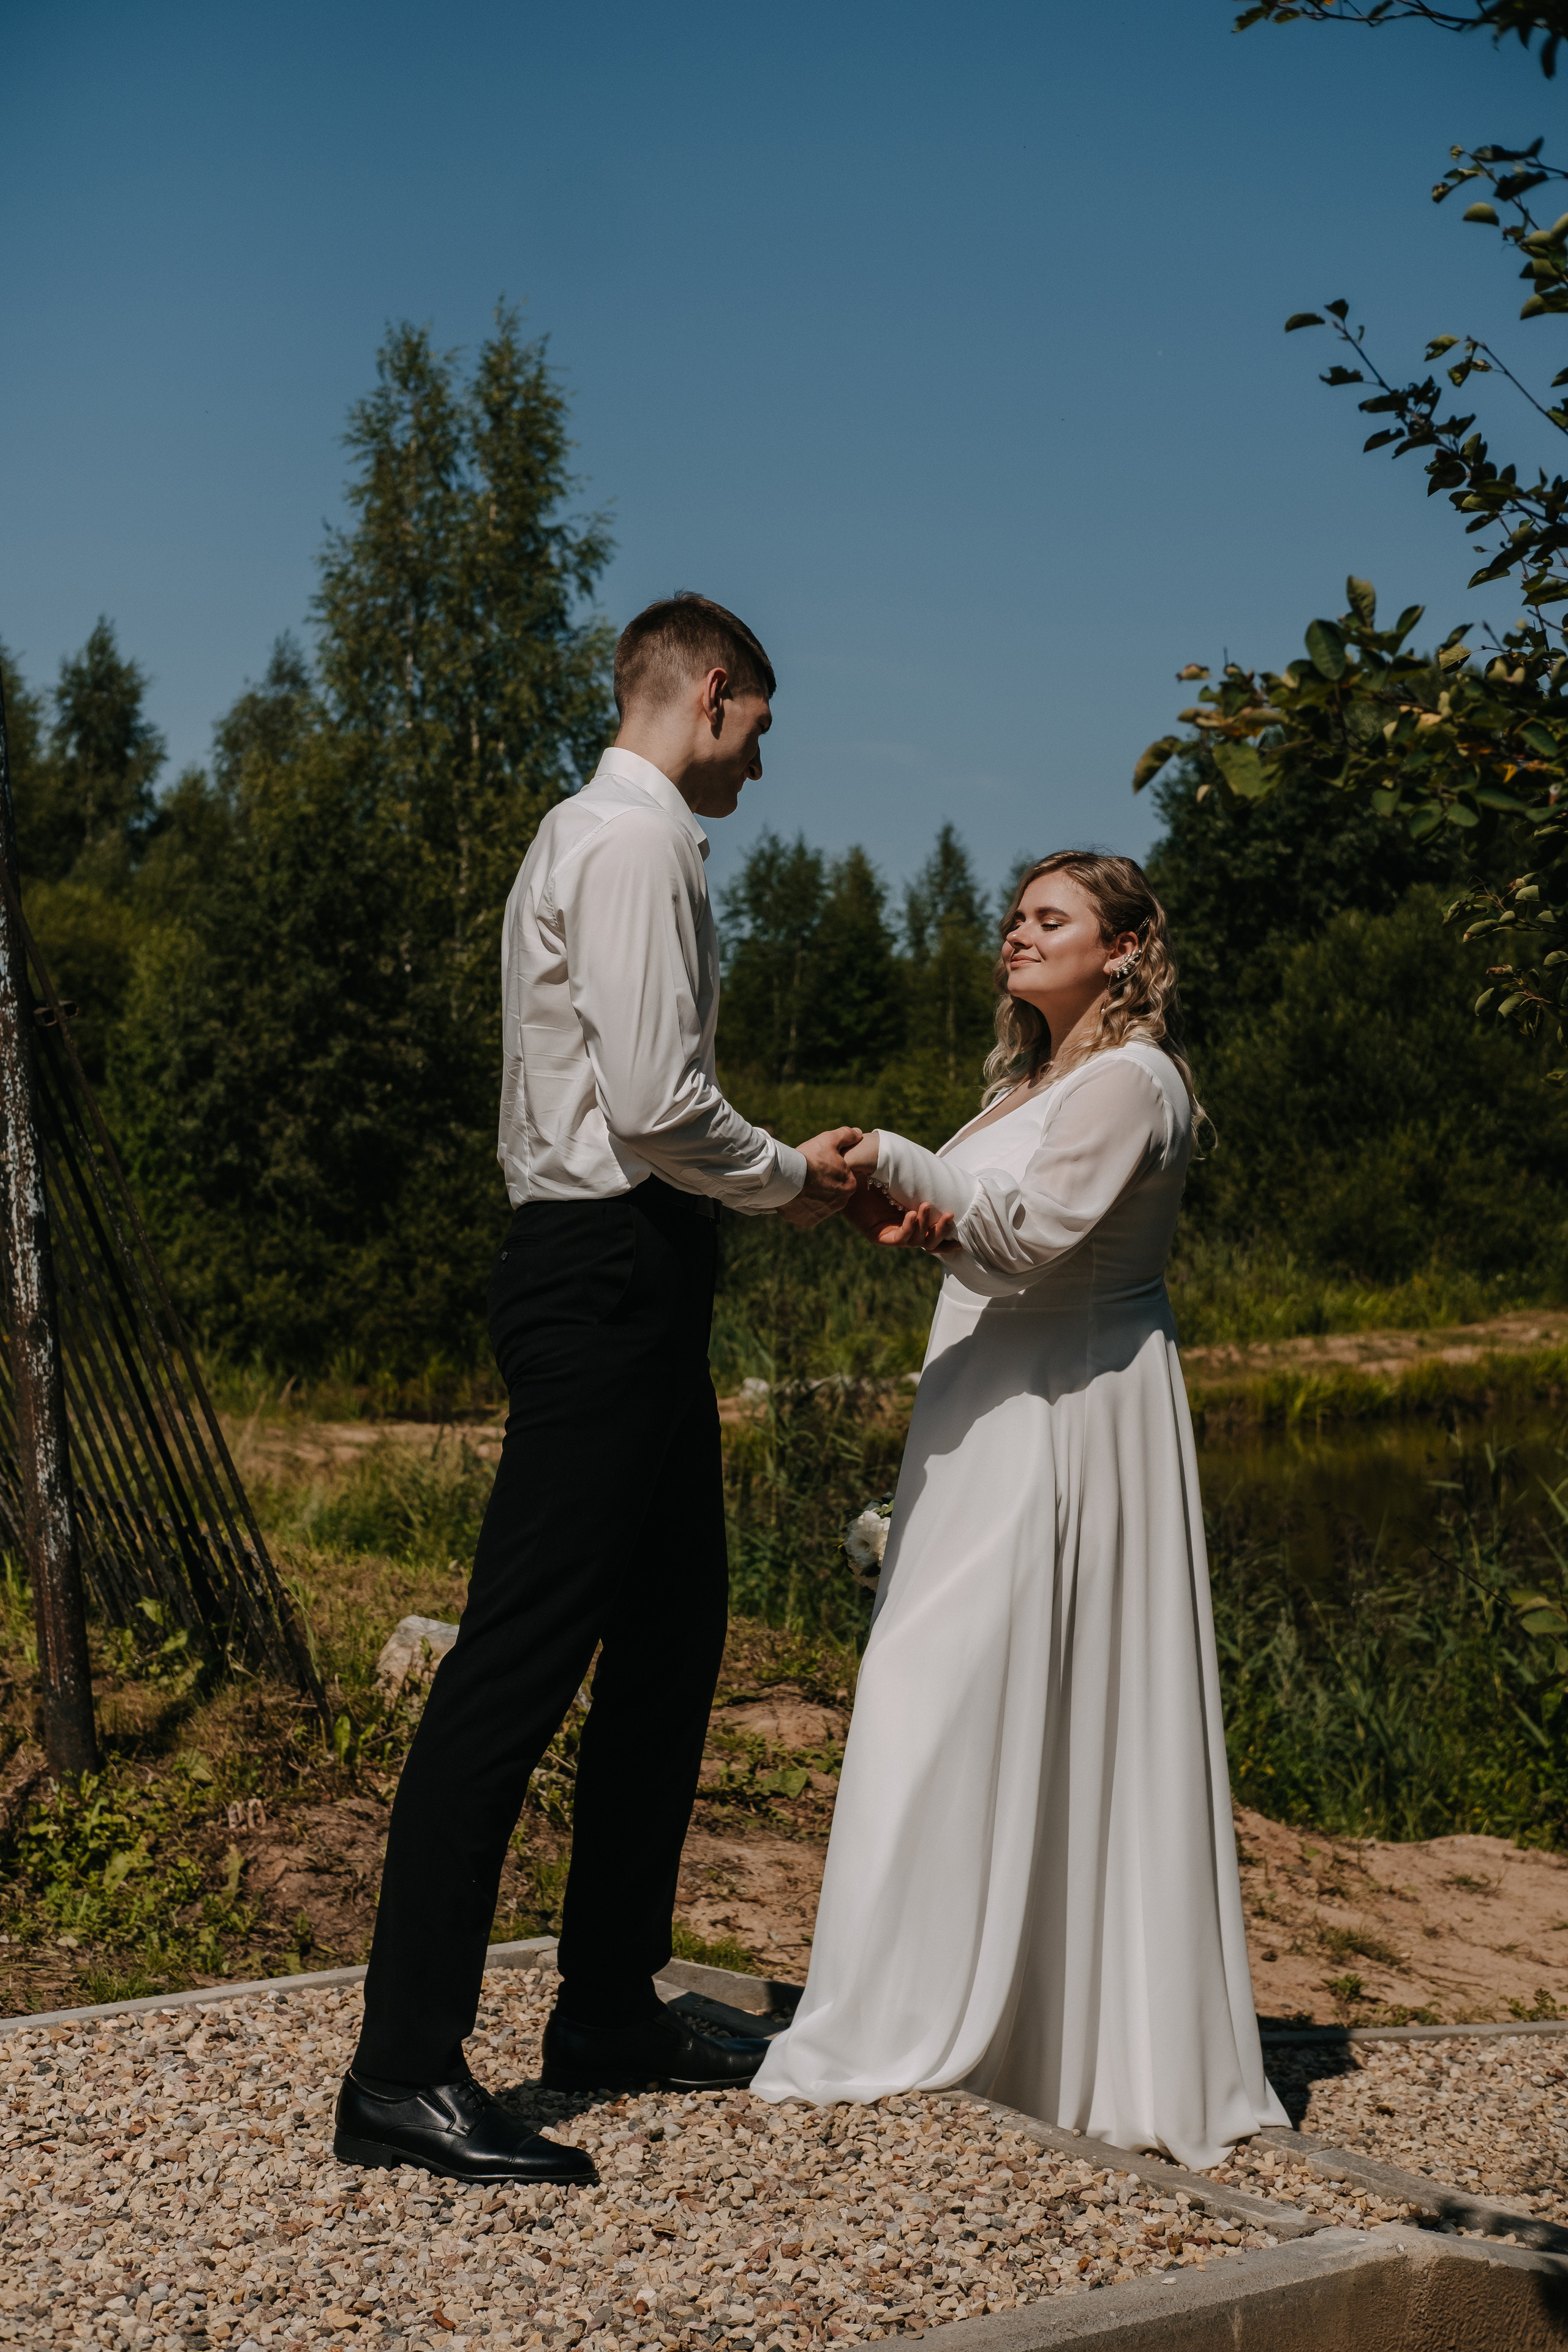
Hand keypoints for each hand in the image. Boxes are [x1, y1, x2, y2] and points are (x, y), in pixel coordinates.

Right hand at [776, 1126, 862, 1228]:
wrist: (785, 1178)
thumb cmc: (809, 1158)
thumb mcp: (829, 1140)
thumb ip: (846, 1135)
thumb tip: (858, 1133)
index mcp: (849, 1185)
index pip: (843, 1176)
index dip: (830, 1168)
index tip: (819, 1163)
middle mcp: (840, 1203)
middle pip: (832, 1190)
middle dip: (823, 1183)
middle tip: (809, 1173)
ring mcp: (823, 1214)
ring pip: (819, 1202)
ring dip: (813, 1195)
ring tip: (800, 1183)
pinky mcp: (808, 1221)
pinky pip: (806, 1213)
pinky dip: (801, 1206)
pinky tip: (794, 1195)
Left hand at [843, 1173, 957, 1254]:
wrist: (845, 1172)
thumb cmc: (872, 1170)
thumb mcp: (899, 1174)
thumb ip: (916, 1176)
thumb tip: (942, 1171)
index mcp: (908, 1216)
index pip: (931, 1232)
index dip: (946, 1234)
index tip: (960, 1234)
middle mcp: (901, 1227)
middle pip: (928, 1241)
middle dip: (941, 1230)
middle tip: (950, 1215)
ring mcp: (889, 1232)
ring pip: (917, 1241)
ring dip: (926, 1226)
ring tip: (925, 1206)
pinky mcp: (877, 1235)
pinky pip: (899, 1238)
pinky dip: (908, 1228)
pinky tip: (911, 1214)